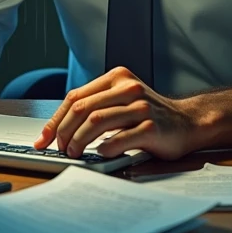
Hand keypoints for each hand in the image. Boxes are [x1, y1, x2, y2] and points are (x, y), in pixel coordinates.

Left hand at [32, 66, 202, 160]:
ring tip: (75, 153)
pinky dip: (103, 149)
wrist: (187, 122)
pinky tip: (100, 154)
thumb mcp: (122, 101)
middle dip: (64, 132)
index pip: (75, 97)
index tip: (44, 139)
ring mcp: (140, 106)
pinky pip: (118, 139)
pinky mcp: (151, 126)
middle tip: (60, 149)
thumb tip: (59, 130)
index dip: (55, 120)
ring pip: (96, 121)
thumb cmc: (149, 116)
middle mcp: (128, 88)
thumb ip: (96, 107)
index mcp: (117, 78)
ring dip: (79, 141)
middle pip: (82, 108)